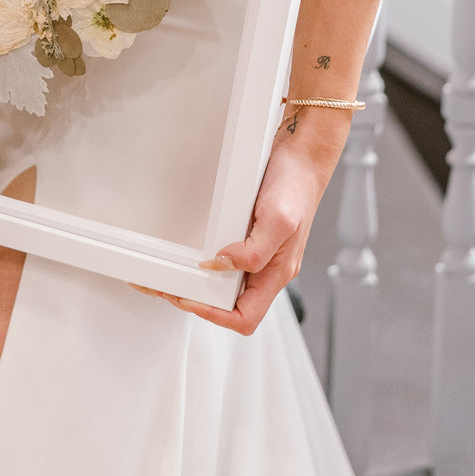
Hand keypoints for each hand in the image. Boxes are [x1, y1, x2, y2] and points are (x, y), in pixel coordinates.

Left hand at [136, 134, 334, 335]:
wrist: (302, 158)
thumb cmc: (296, 186)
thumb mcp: (278, 219)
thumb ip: (253, 251)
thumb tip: (221, 266)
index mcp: (277, 273)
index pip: (246, 317)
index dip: (215, 315)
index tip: (189, 298)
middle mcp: (269, 269)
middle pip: (234, 306)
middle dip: (201, 302)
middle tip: (172, 288)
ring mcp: (262, 255)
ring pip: (230, 286)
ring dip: (203, 286)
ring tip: (177, 276)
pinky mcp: (253, 238)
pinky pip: (230, 262)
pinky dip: (210, 264)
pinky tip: (196, 254)